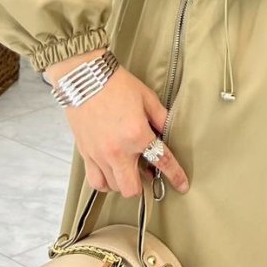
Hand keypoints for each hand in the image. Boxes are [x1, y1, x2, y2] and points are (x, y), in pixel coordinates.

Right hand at [58, 63, 189, 197]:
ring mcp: (99, 155)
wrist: (84, 77)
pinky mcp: (85, 154)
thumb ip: (161, 117)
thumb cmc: (115, 84)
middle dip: (143, 185)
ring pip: (114, 187)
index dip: (176, 175)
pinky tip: (110, 172)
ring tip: (128, 169)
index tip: (182, 185)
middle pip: (132, 188)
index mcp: (137, 134)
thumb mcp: (146, 97)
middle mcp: (118, 150)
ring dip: (124, 182)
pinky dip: (105, 182)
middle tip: (146, 172)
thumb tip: (169, 131)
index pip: (162, 161)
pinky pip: (96, 181)